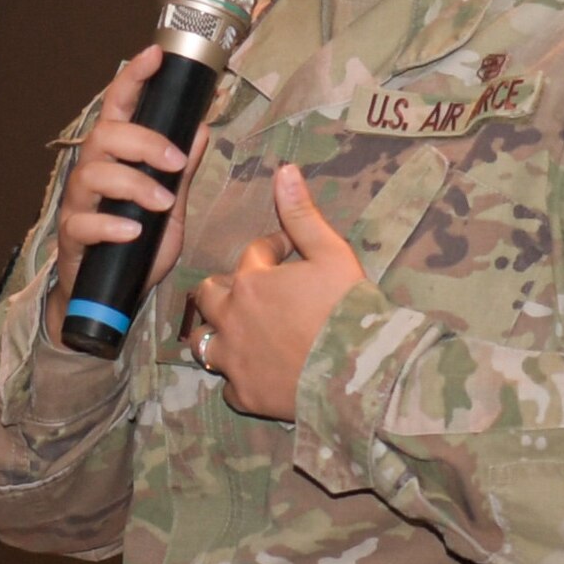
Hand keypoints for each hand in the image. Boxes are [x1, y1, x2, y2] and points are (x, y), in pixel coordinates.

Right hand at [45, 44, 209, 346]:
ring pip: (93, 174)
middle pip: (105, 135)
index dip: (133, 78)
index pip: (120, 108)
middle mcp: (93, 172)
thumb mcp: (171, 206)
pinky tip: (134, 232)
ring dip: (134, 184)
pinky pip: (85, 222)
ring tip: (162, 204)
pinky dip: (112, 224)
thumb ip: (182, 170)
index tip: (154, 54)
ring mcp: (79, 204)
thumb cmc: (138, 246)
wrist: (112, 298)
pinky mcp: (72, 238)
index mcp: (117, 158)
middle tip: (176, 163)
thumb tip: (200, 129)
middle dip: (144, 143)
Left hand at [191, 164, 363, 419]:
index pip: (252, 253)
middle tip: (256, 292)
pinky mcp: (245, 393)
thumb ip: (302, 214)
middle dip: (228, 288)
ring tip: (242, 331)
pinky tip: (256, 371)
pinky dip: (238, 375)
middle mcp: (233, 318)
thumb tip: (284, 170)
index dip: (272, 249)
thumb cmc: (348, 309)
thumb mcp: (332, 254)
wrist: (360, 373)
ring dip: (218, 331)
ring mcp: (235, 359)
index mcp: (252, 280)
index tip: (289, 252)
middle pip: (208, 294)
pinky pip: (228, 383)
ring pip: (204, 341)